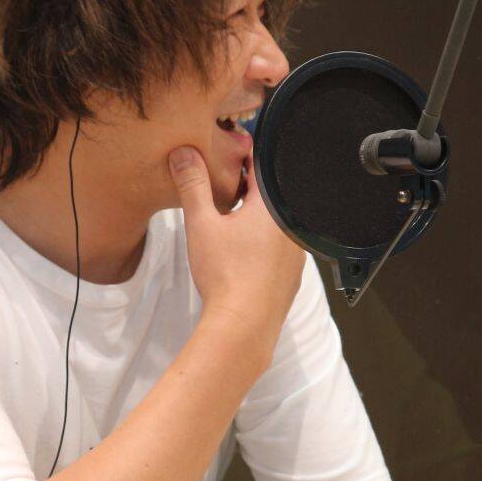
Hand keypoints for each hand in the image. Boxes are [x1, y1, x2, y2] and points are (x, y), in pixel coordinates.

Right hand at [169, 146, 302, 341]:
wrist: (244, 327)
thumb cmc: (225, 275)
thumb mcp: (202, 224)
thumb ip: (193, 185)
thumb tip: (184, 153)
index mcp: (275, 206)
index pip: (260, 166)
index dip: (241, 156)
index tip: (225, 153)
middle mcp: (293, 225)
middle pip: (269, 195)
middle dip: (246, 188)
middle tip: (220, 185)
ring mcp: (297, 252)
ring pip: (276, 222)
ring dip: (255, 217)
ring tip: (230, 220)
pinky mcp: (293, 275)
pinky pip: (280, 247)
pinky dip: (262, 242)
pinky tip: (243, 252)